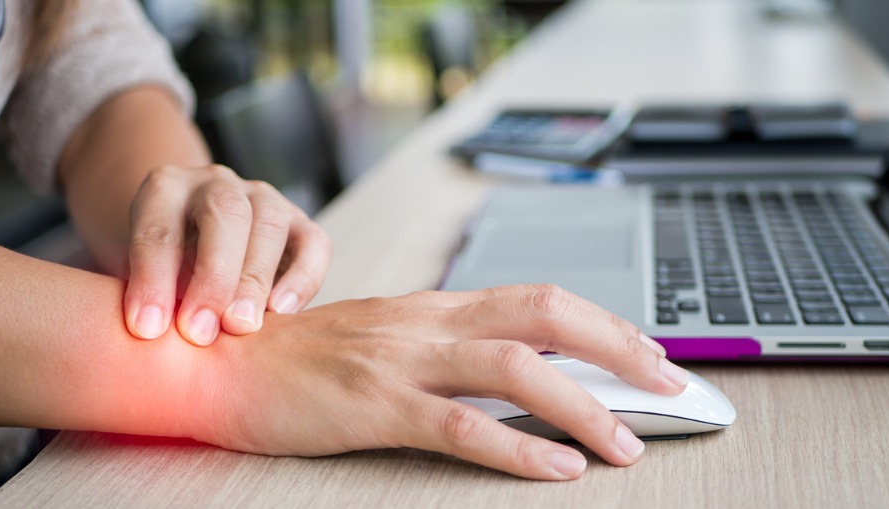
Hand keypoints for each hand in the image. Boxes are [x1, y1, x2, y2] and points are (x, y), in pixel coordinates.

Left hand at [123, 164, 330, 345]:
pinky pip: (314, 243)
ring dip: (255, 280)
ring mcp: (264, 198)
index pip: (159, 228)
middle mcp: (217, 184)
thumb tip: (148, 332)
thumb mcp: (137, 272)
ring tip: (240, 326)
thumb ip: (143, 292)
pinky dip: (303, 278)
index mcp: (166, 189)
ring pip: (271, 224)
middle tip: (199, 332)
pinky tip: (283, 312)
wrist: (193, 244)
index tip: (147, 329)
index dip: (152, 280)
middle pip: (225, 215)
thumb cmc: (161, 269)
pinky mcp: (300, 222)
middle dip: (214, 278)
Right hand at [185, 285, 689, 480]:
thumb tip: (514, 371)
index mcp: (436, 306)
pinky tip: (556, 468)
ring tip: (626, 442)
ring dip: (583, 406)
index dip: (604, 322)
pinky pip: (460, 424)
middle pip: (546, 314)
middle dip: (619, 346)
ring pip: (516, 368)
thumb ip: (448, 350)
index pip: (540, 299)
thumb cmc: (304, 358)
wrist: (218, 359)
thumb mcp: (387, 341)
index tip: (648, 350)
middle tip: (670, 382)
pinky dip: (516, 446)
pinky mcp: (373, 403)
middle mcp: (429, 321)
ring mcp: (402, 359)